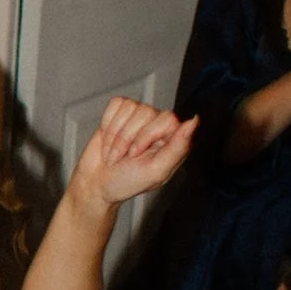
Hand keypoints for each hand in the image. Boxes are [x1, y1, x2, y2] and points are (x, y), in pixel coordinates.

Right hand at [68, 95, 196, 218]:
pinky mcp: (120, 112)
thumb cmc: (127, 182)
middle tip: (124, 157)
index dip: (146, 136)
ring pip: (129, 108)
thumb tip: (193, 121)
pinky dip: (107, 125)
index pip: (167, 119)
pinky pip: (115, 105)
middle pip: (145, 112)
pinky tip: (108, 140)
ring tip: (114, 152)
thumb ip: (178, 147)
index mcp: (172, 139)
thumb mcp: (156, 171)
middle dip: (127, 138)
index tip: (135, 155)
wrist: (97, 184)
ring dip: (115, 135)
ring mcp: (138, 116)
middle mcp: (157, 124)